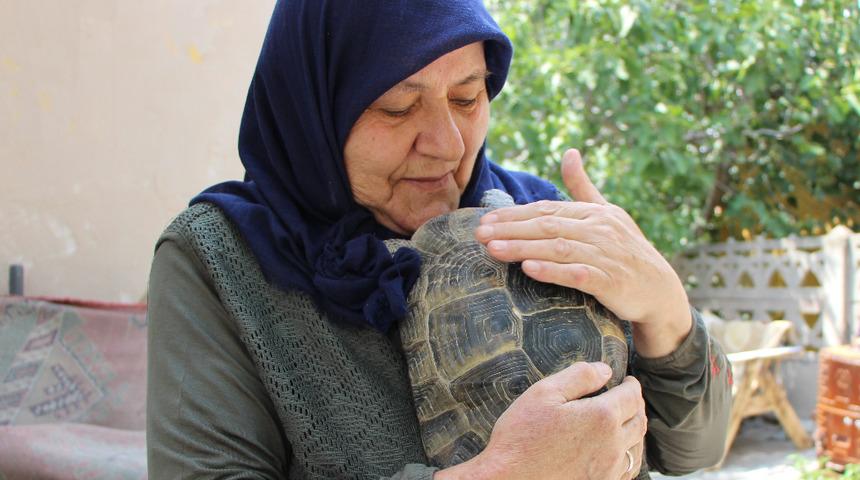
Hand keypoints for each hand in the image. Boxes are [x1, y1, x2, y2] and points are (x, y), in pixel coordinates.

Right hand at [435, 362, 646, 479]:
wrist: (510, 478)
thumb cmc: (522, 435)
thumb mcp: (544, 393)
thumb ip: (579, 376)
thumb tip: (605, 370)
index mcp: (601, 416)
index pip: (631, 395)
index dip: (631, 384)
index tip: (627, 380)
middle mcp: (612, 444)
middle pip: (639, 419)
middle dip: (636, 404)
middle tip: (629, 396)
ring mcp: (609, 468)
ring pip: (637, 444)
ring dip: (636, 427)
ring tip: (628, 418)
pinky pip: (629, 467)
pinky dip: (630, 452)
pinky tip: (621, 449)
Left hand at [474, 149, 691, 357]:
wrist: (660, 291)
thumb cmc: (627, 251)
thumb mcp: (608, 214)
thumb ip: (583, 187)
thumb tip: (569, 151)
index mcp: (595, 213)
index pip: (547, 210)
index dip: (514, 215)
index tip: (485, 220)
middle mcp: (600, 230)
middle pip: (547, 226)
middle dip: (510, 229)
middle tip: (478, 234)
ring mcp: (605, 255)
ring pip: (557, 249)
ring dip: (522, 248)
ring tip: (493, 250)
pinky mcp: (611, 282)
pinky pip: (578, 274)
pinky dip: (553, 271)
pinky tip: (529, 270)